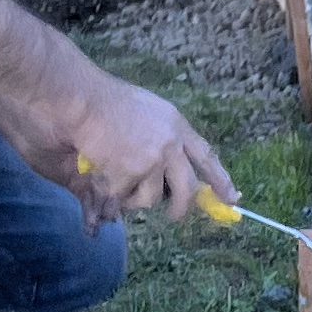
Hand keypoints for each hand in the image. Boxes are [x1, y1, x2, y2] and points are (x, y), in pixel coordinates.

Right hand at [50, 71, 235, 222]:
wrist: (78, 96)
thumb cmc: (102, 101)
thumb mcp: (145, 113)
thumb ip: (161, 139)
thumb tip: (171, 173)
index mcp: (175, 124)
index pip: (205, 156)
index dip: (219, 180)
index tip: (232, 198)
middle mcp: (169, 143)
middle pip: (187, 190)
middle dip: (180, 209)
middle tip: (172, 216)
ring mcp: (151, 159)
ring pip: (149, 199)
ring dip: (131, 195)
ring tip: (112, 172)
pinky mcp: (130, 173)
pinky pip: (121, 198)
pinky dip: (108, 192)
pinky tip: (97, 171)